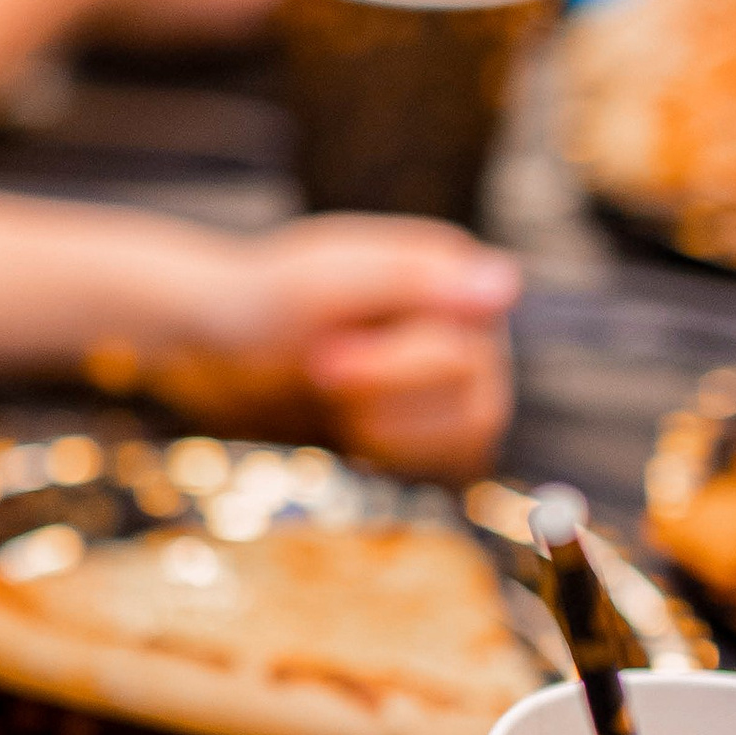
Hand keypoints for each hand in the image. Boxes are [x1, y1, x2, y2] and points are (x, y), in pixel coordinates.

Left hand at [151, 214, 519, 481]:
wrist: (228, 339)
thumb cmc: (269, 300)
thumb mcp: (319, 280)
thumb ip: (408, 278)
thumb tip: (506, 285)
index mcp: (451, 272)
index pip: (468, 344)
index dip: (394, 366)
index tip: (323, 358)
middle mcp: (471, 324)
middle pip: (477, 394)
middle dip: (382, 395)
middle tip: (318, 372)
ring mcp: (463, 378)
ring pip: (474, 434)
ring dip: (392, 431)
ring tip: (333, 400)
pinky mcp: (443, 425)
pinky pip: (453, 462)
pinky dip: (396, 455)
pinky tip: (351, 428)